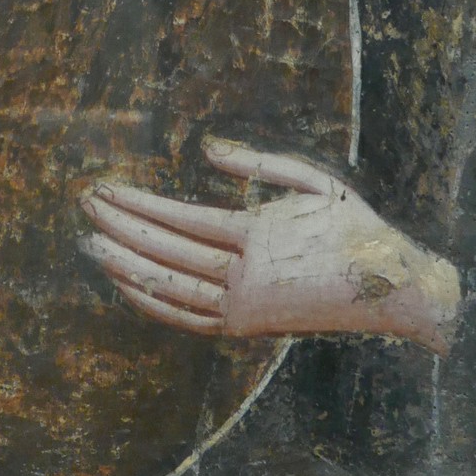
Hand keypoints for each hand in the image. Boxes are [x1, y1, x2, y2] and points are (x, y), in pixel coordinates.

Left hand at [81, 139, 459, 353]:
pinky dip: (151, 302)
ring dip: (126, 265)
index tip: (105, 189)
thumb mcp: (312, 181)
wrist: (389, 290)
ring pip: (169, 288)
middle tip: (86, 206)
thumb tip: (207, 145)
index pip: (179, 219)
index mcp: (259, 235)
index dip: (137, 204)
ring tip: (92, 243)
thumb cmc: (353, 226)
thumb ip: (256, 163)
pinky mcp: (246, 329)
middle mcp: (245, 276)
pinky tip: (126, 285)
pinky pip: (186, 319)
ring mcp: (243, 308)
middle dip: (120, 227)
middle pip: (165, 251)